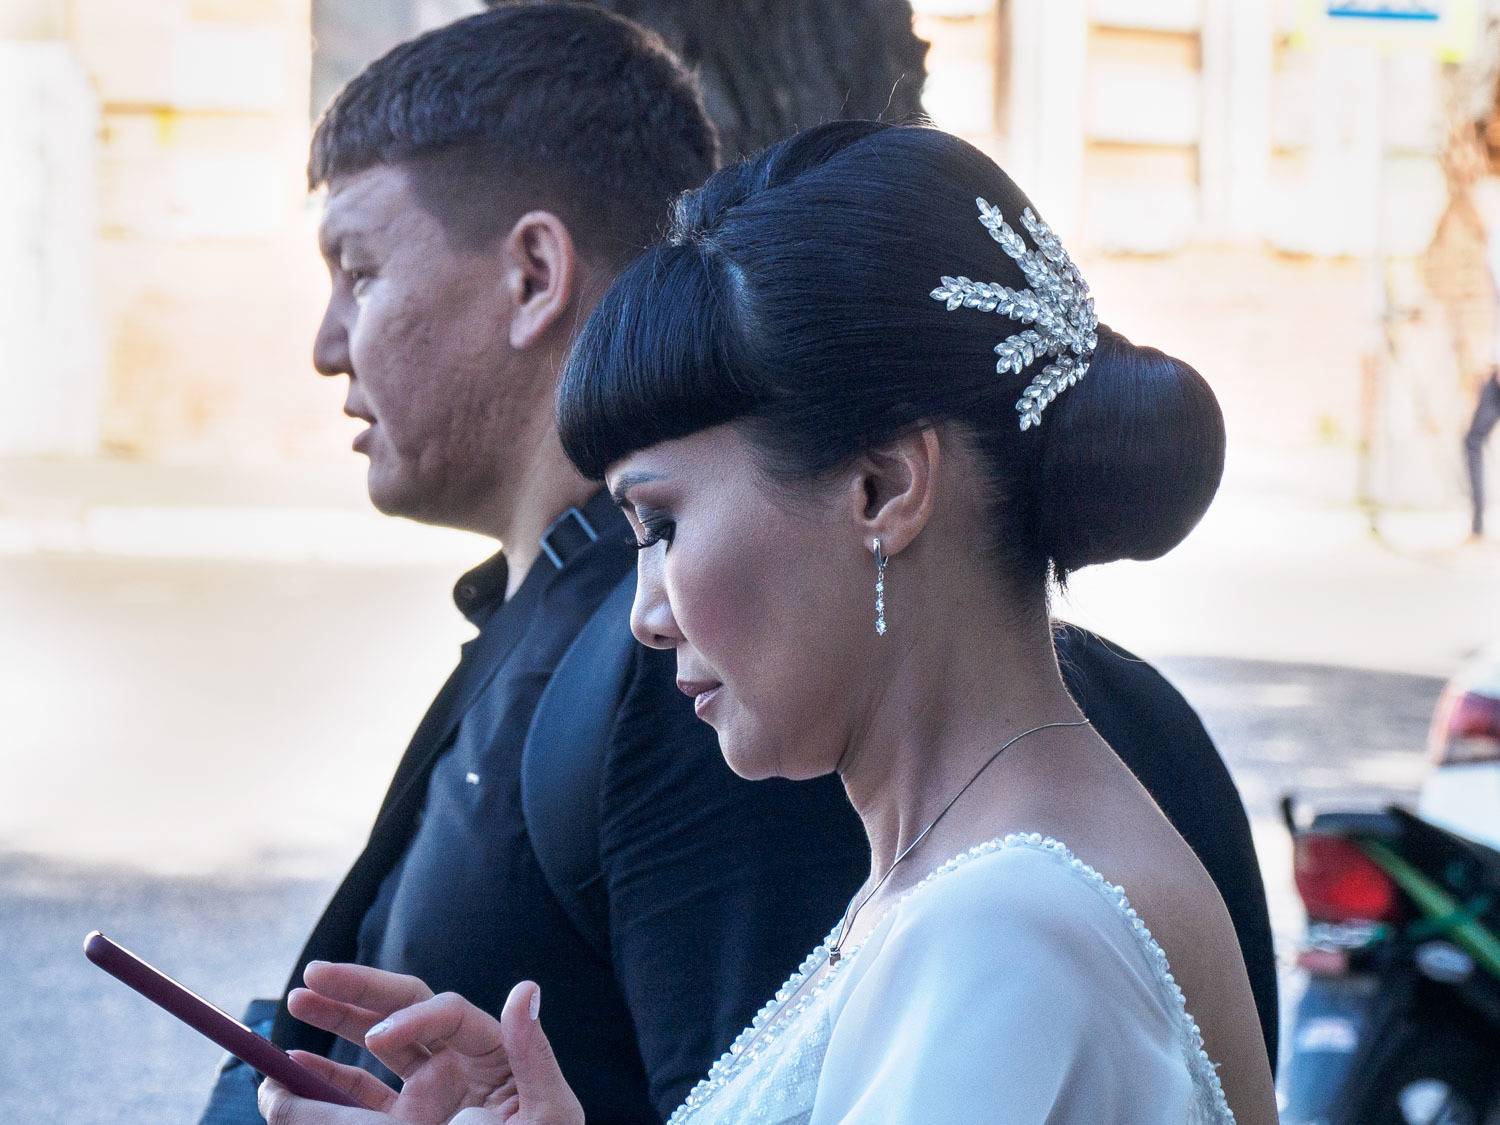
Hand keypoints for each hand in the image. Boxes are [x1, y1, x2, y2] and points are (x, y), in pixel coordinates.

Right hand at [257, 963, 583, 1124]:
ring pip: (373, 1045)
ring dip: (334, 1021)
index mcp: (492, 1052)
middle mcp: (456, 1064)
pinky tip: (291, 1070)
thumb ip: (532, 1053)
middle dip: (358, 989)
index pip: (447, 1013)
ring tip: (297, 1000)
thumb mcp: (550, 1109)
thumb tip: (524, 988)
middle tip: (314, 974)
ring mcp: (427, 1094)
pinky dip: (324, 1083)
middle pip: (403, 1009)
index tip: (380, 1040)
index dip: (411, 1018)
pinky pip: (359, 1098)